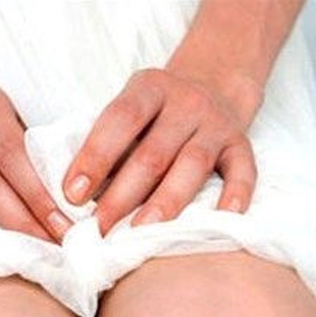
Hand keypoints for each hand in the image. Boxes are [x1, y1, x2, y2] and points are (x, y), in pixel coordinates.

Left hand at [62, 67, 257, 235]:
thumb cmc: (154, 114)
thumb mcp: (131, 112)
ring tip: (142, 232)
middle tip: (100, 228)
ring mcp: (216, 124)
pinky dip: (234, 196)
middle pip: (153, 152)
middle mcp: (186, 102)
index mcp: (149, 88)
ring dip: (166, 202)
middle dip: (122, 194)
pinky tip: (220, 219)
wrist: (212, 84)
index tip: (72, 194)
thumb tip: (76, 197)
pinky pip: (243, 172)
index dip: (95, 157)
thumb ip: (109, 144)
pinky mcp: (241, 144)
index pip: (120, 119)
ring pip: (192, 165)